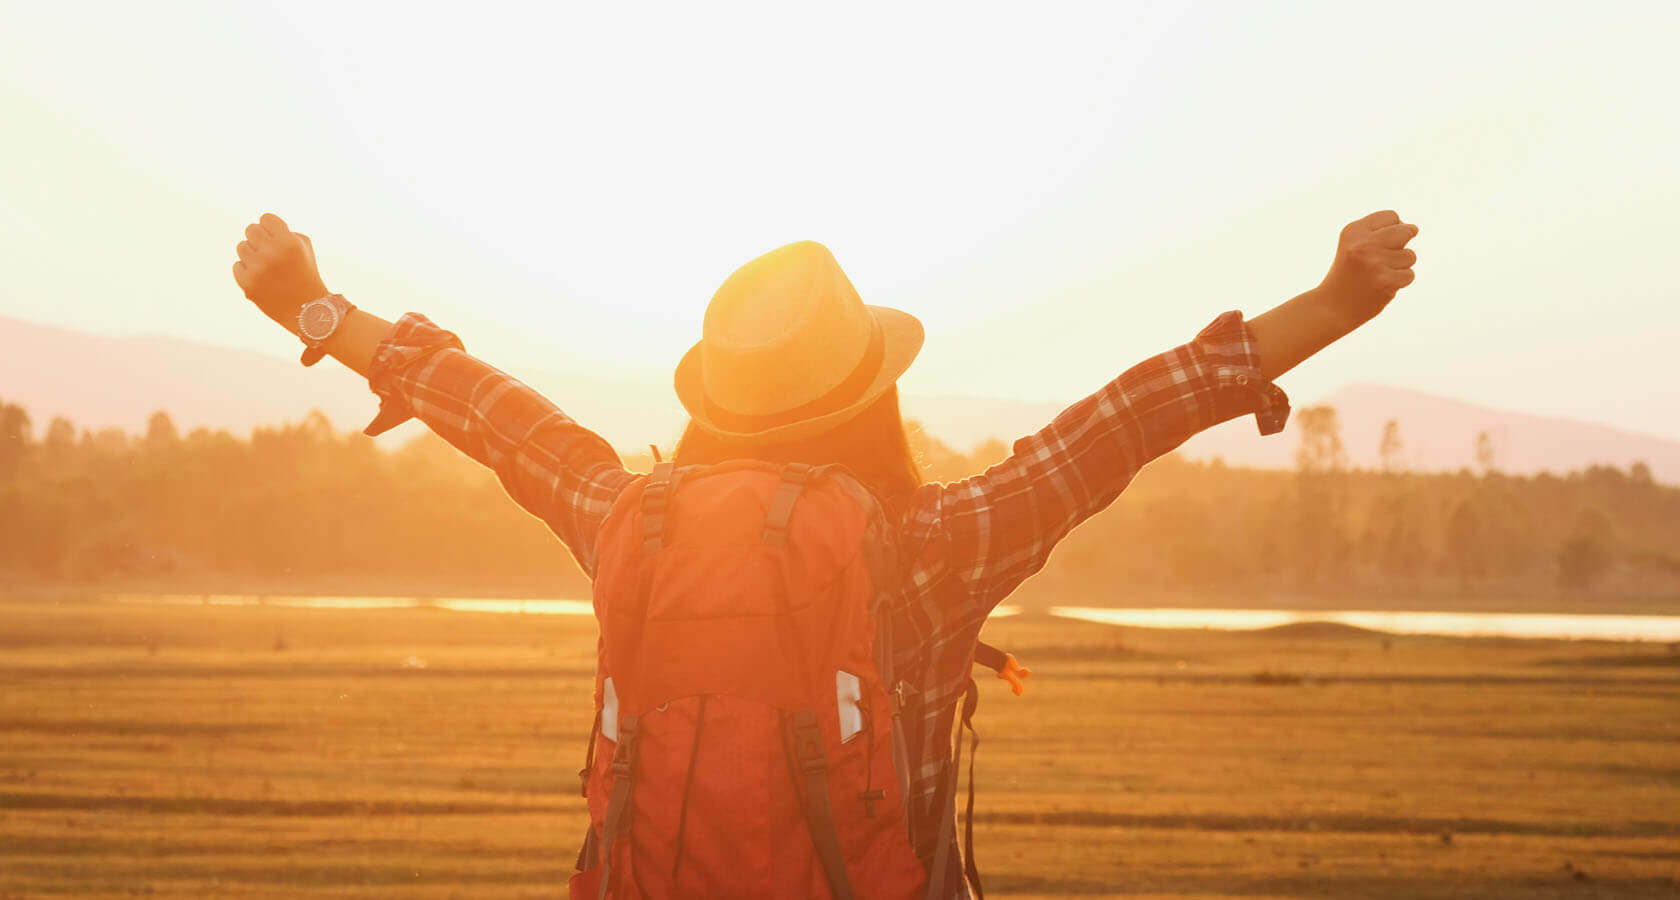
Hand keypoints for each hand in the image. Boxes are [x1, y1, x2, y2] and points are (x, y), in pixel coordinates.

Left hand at [231, 213, 329, 332]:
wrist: (307, 310)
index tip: (278, 239)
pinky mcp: (248, 284)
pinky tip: (263, 280)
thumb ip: (283, 232)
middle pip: (251, 229)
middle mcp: (272, 253)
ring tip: (267, 267)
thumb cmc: (305, 274)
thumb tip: (259, 227)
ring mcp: (258, 269)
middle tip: (270, 252)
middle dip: (260, 239)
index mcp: (288, 242)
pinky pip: (237, 266)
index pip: (266, 218)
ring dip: (252, 254)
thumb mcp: (304, 248)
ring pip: (242, 246)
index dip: (272, 228)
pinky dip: (248, 271)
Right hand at [1317, 210, 1418, 326]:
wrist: (1331, 308)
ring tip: (1381, 274)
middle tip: (1388, 257)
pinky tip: (1382, 286)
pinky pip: (1409, 275)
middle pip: (1405, 231)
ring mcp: (1374, 263)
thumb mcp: (1353, 245)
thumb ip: (1379, 232)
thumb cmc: (1348, 274)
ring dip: (1401, 266)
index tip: (1379, 244)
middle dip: (1404, 242)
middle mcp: (1362, 244)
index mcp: (1353, 231)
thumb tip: (1413, 229)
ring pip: (1410, 255)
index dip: (1392, 229)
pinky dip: (1399, 282)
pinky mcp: (1385, 281)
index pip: (1391, 216)